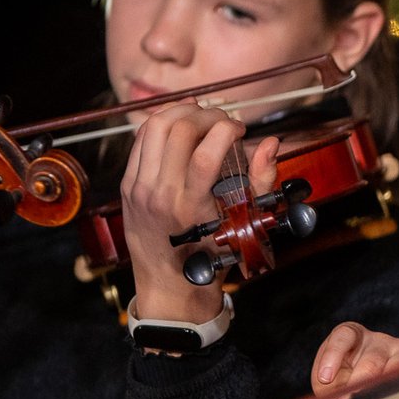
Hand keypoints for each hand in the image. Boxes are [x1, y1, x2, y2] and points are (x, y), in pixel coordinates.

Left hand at [120, 101, 278, 322]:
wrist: (169, 286)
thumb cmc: (211, 259)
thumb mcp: (244, 224)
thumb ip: (260, 180)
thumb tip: (271, 143)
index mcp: (190, 207)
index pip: (205, 152)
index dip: (227, 128)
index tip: (240, 130)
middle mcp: (159, 194)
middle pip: (178, 130)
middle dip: (207, 115)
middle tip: (223, 122)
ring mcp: (138, 187)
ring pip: (155, 126)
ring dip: (182, 112)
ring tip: (202, 117)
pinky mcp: (127, 184)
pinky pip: (141, 139)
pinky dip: (161, 123)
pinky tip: (179, 127)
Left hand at [312, 322, 398, 398]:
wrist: (371, 389)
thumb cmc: (345, 383)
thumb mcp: (330, 384)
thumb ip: (330, 391)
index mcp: (353, 334)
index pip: (344, 336)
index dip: (333, 355)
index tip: (325, 378)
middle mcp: (380, 340)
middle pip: (371, 362)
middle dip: (359, 388)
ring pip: (397, 371)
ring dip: (383, 394)